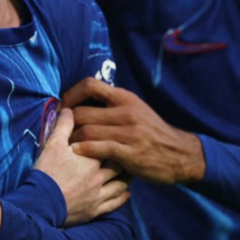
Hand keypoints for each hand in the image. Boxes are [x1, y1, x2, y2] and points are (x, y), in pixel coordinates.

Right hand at [33, 108, 130, 225]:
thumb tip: (69, 109)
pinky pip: (114, 205)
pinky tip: (126, 193)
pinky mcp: (94, 211)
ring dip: (127, 179)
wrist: (40, 203)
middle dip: (125, 160)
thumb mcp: (53, 145)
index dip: (116, 142)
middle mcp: (99, 178)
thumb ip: (63, 126)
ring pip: (120, 186)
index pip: (111, 148)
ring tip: (130, 173)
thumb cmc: (47, 172)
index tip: (120, 138)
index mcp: (92, 160)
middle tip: (129, 154)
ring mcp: (98, 196)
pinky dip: (122, 198)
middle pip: (119, 167)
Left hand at [62, 78, 205, 184]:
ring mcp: (129, 132)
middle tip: (58, 132)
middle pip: (83, 112)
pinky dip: (85, 150)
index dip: (71, 94)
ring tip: (65, 146)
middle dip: (65, 123)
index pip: (91, 85)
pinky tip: (77, 153)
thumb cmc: (153, 133)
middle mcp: (126, 112)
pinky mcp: (132, 152)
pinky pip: (100, 148)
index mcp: (126, 98)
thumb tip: (85, 102)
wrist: (180, 154)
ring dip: (72, 140)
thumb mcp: (137, 110)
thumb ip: (114, 106)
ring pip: (88, 131)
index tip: (62, 106)